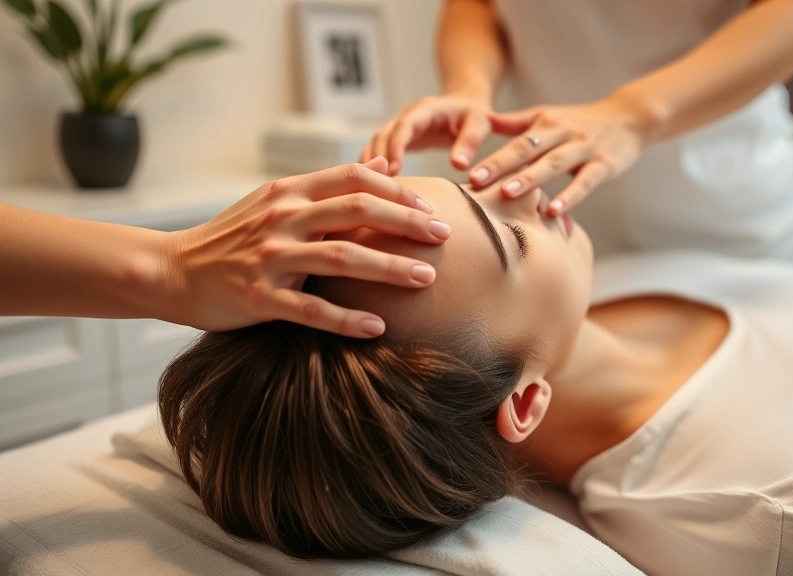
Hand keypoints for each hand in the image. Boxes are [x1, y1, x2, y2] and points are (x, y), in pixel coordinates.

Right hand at [164, 157, 450, 337]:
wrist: (174, 271)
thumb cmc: (233, 237)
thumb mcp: (275, 201)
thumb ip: (326, 189)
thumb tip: (382, 169)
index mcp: (289, 192)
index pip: (353, 178)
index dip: (397, 191)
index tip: (428, 209)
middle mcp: (282, 218)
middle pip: (357, 211)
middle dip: (407, 223)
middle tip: (444, 237)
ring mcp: (270, 258)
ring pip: (343, 257)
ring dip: (390, 268)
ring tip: (426, 278)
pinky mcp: (259, 298)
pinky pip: (312, 310)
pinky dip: (347, 319)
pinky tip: (377, 327)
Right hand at [360, 91, 493, 174]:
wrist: (465, 104)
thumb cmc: (475, 115)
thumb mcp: (480, 124)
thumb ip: (470, 143)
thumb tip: (458, 166)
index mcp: (426, 110)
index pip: (405, 126)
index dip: (396, 146)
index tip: (394, 170)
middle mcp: (407, 115)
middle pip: (383, 135)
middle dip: (378, 159)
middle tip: (377, 186)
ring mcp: (399, 126)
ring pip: (376, 143)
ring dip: (371, 164)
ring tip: (370, 190)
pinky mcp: (397, 138)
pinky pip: (379, 150)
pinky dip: (373, 166)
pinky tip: (370, 187)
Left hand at [467, 95, 649, 214]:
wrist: (630, 118)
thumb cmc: (582, 122)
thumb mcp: (548, 116)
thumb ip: (514, 123)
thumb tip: (480, 122)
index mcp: (546, 124)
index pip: (514, 143)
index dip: (492, 157)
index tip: (467, 172)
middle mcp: (563, 135)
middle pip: (529, 151)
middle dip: (502, 166)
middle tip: (476, 182)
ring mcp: (584, 150)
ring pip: (554, 165)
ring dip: (531, 179)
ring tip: (508, 193)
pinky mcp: (604, 165)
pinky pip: (585, 181)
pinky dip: (570, 196)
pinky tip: (554, 211)